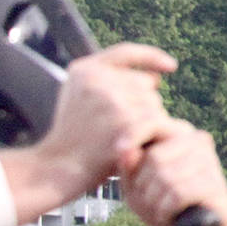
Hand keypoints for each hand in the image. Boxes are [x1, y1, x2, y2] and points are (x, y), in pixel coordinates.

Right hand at [40, 43, 176, 194]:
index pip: (125, 53)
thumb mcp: (76, 103)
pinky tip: (143, 148)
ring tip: (124, 143)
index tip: (171, 67)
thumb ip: (107, 85)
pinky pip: (157, 122)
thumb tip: (156, 78)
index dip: (150, 58)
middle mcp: (97, 78)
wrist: (55, 172)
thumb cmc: (69, 145)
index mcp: (83, 71)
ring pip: (152, 104)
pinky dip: (155, 136)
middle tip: (118, 134)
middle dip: (141, 105)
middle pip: (144, 83)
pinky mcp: (123, 121)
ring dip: (147, 124)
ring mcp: (110, 98)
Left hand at [120, 118, 226, 225]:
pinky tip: (172, 216)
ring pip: (165, 179)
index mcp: (177, 135)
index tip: (117, 150)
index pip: (153, 123)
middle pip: (154, 159)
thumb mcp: (135, 188)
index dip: (132, 135)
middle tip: (150, 202)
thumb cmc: (160, 206)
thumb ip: (127, 169)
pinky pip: (178, 195)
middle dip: (143, 187)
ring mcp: (209, 161)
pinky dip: (167, 211)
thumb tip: (124, 151)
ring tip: (162, 210)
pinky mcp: (215, 184)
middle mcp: (197, 141)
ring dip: (155, 203)